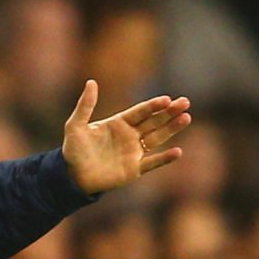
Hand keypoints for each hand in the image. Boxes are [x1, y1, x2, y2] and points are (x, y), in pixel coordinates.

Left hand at [61, 81, 190, 193]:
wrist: (72, 176)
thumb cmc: (73, 150)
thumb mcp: (75, 125)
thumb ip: (85, 105)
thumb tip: (91, 82)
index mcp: (119, 123)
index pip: (140, 112)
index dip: (153, 106)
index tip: (166, 99)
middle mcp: (130, 135)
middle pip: (154, 121)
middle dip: (169, 112)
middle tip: (185, 102)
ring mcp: (133, 152)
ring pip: (157, 138)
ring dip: (172, 129)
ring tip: (186, 118)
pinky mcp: (134, 169)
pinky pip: (152, 162)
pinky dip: (164, 158)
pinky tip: (178, 152)